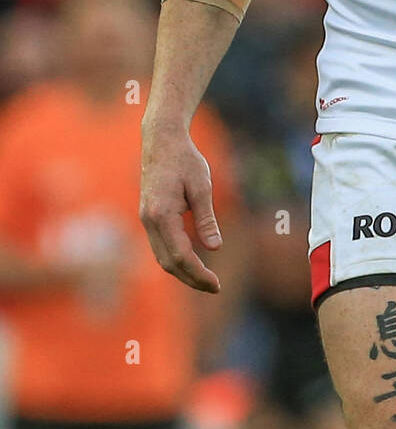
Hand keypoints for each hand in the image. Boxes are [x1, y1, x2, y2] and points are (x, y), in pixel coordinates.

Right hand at [140, 124, 221, 291]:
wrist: (161, 140)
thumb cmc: (185, 159)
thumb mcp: (202, 186)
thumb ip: (206, 218)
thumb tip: (215, 247)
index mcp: (162, 215)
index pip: (181, 256)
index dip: (199, 274)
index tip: (216, 284)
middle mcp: (149, 221)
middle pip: (168, 263)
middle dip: (191, 279)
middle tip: (215, 287)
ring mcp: (145, 220)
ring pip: (162, 257)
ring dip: (182, 272)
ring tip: (206, 280)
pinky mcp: (148, 217)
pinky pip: (160, 246)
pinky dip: (175, 259)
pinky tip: (192, 261)